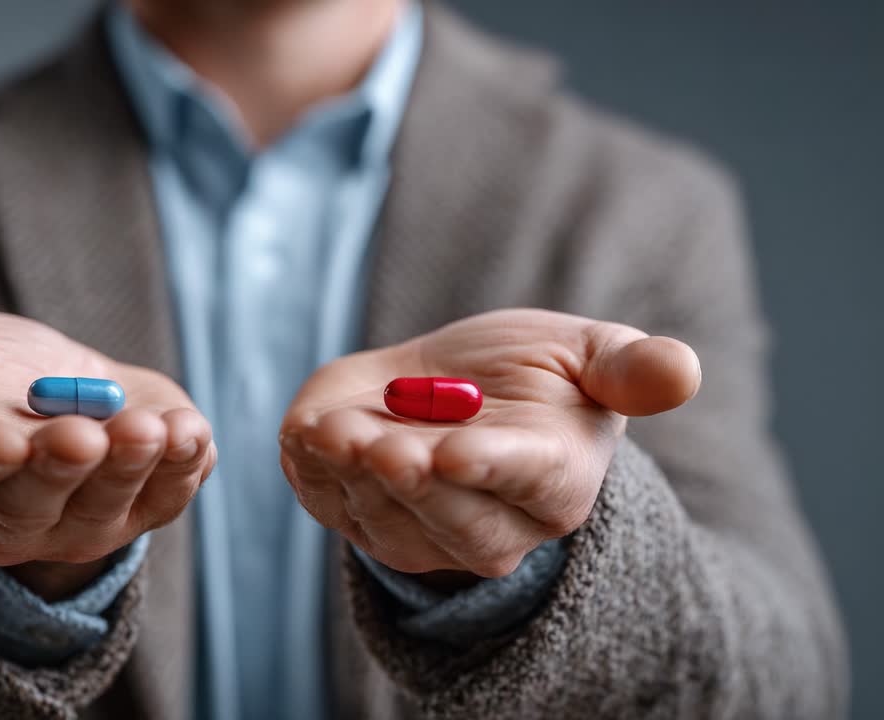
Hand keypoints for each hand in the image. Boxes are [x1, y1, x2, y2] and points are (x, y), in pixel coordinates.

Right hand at [0, 310, 215, 598]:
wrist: (56, 387)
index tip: (1, 440)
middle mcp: (6, 515)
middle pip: (30, 507)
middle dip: (61, 472)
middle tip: (86, 436)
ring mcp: (79, 521)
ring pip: (104, 509)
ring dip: (131, 470)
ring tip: (148, 428)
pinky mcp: (141, 508)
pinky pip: (166, 498)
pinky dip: (182, 469)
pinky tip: (190, 434)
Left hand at [279, 308, 698, 577]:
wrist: (458, 391)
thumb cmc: (534, 372)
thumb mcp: (588, 354)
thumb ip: (631, 369)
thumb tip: (684, 371)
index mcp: (554, 479)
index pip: (523, 483)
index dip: (488, 468)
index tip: (452, 450)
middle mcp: (492, 525)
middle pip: (451, 521)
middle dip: (410, 483)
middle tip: (378, 443)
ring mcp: (422, 530)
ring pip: (384, 520)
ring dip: (349, 476)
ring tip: (329, 428)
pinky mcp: (364, 517)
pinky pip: (333, 505)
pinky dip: (312, 471)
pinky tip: (306, 432)